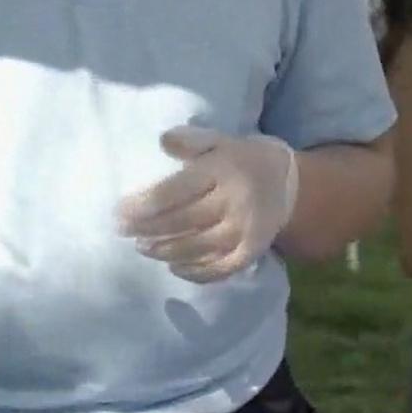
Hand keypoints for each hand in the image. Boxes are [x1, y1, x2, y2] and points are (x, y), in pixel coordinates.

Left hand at [119, 126, 297, 283]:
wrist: (291, 184)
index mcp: (223, 170)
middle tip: (123, 233)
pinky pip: (220, 268)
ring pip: (197, 247)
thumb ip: (193, 141)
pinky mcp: (252, 251)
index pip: (176, 191)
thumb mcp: (222, 141)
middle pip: (182, 221)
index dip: (144, 204)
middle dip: (147, 229)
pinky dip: (196, 272)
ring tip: (143, 249)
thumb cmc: (245, 160)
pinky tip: (175, 269)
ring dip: (165, 251)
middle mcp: (233, 202)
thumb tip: (162, 140)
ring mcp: (244, 230)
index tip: (120, 212)